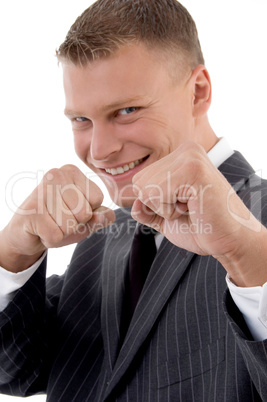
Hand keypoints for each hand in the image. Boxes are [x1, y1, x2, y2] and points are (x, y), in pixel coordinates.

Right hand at [0, 164, 114, 271]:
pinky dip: (50, 239)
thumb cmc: (59, 222)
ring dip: (62, 232)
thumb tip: (105, 215)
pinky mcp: (31, 210)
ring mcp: (42, 190)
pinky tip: (41, 230)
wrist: (25, 232)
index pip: (97, 198)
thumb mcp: (86, 220)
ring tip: (50, 224)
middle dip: (75, 224)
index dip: (88, 213)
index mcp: (73, 172)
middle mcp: (57, 175)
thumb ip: (101, 217)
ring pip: (70, 224)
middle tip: (58, 220)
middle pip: (84, 212)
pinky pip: (56, 235)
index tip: (72, 211)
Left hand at [131, 142, 266, 285]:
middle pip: (139, 183)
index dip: (154, 203)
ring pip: (146, 189)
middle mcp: (185, 150)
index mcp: (179, 156)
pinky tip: (192, 207)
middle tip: (187, 207)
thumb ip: (145, 209)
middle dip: (158, 205)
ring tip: (191, 207)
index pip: (140, 179)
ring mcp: (190, 158)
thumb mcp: (165, 217)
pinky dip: (170, 210)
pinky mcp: (194, 170)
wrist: (229, 241)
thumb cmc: (200, 228)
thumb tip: (133, 204)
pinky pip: (157, 193)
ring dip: (165, 208)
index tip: (182, 205)